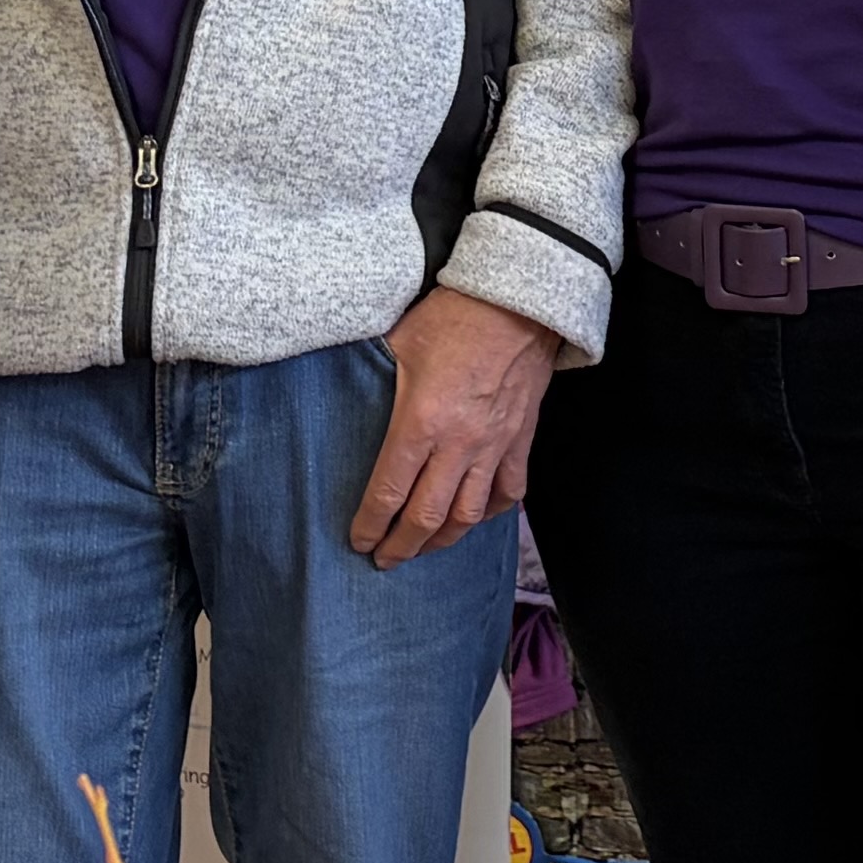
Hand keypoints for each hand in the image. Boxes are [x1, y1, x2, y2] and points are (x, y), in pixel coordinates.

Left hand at [348, 282, 569, 564]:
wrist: (518, 301)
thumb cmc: (455, 316)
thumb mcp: (398, 342)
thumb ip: (372, 377)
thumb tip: (342, 391)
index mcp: (421, 422)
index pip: (389, 491)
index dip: (370, 524)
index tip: (358, 541)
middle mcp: (458, 444)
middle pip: (426, 517)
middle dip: (401, 546)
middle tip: (384, 560)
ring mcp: (494, 446)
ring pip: (468, 515)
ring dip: (442, 540)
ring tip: (423, 549)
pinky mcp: (520, 440)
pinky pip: (509, 492)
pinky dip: (491, 512)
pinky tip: (475, 518)